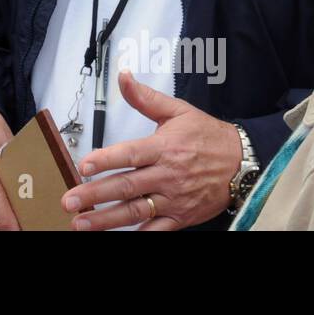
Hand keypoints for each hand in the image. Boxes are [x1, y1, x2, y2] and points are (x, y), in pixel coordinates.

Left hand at [60, 71, 240, 230]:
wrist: (244, 163)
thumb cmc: (208, 137)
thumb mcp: (178, 111)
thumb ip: (145, 97)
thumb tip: (123, 77)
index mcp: (164, 148)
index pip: (130, 154)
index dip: (106, 160)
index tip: (84, 166)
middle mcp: (167, 175)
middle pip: (126, 186)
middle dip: (94, 195)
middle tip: (70, 201)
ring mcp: (174, 199)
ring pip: (135, 211)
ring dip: (106, 219)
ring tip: (81, 223)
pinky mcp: (181, 216)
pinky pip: (157, 230)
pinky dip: (138, 234)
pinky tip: (116, 237)